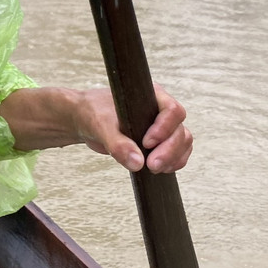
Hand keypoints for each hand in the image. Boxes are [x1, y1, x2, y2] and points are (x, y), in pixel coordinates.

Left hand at [0, 83, 192, 172]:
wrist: (84, 119)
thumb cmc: (92, 113)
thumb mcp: (100, 126)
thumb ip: (117, 144)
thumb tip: (138, 163)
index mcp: (150, 96)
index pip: (172, 110)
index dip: (164, 128)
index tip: (146, 143)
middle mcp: (160, 110)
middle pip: (180, 130)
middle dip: (169, 150)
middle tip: (152, 165)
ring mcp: (162, 126)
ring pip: (182, 142)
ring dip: (173, 158)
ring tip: (154, 169)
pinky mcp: (159, 141)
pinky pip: (177, 152)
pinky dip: (173, 162)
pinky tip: (160, 170)